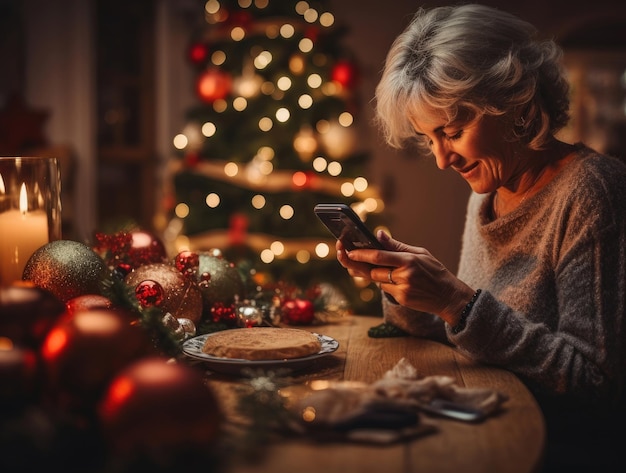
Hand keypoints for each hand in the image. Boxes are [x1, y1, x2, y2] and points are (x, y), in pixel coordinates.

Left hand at [336, 231, 474, 325]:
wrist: (448, 296)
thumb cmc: (435, 272)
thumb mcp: (420, 254)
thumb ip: (397, 246)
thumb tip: (378, 234)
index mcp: (409, 260)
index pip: (379, 256)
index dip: (361, 254)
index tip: (348, 251)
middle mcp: (404, 275)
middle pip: (372, 271)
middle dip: (358, 265)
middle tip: (346, 257)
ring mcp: (402, 289)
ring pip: (378, 281)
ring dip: (375, 274)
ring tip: (381, 267)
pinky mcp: (401, 299)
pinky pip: (386, 289)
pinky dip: (386, 283)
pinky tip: (398, 281)